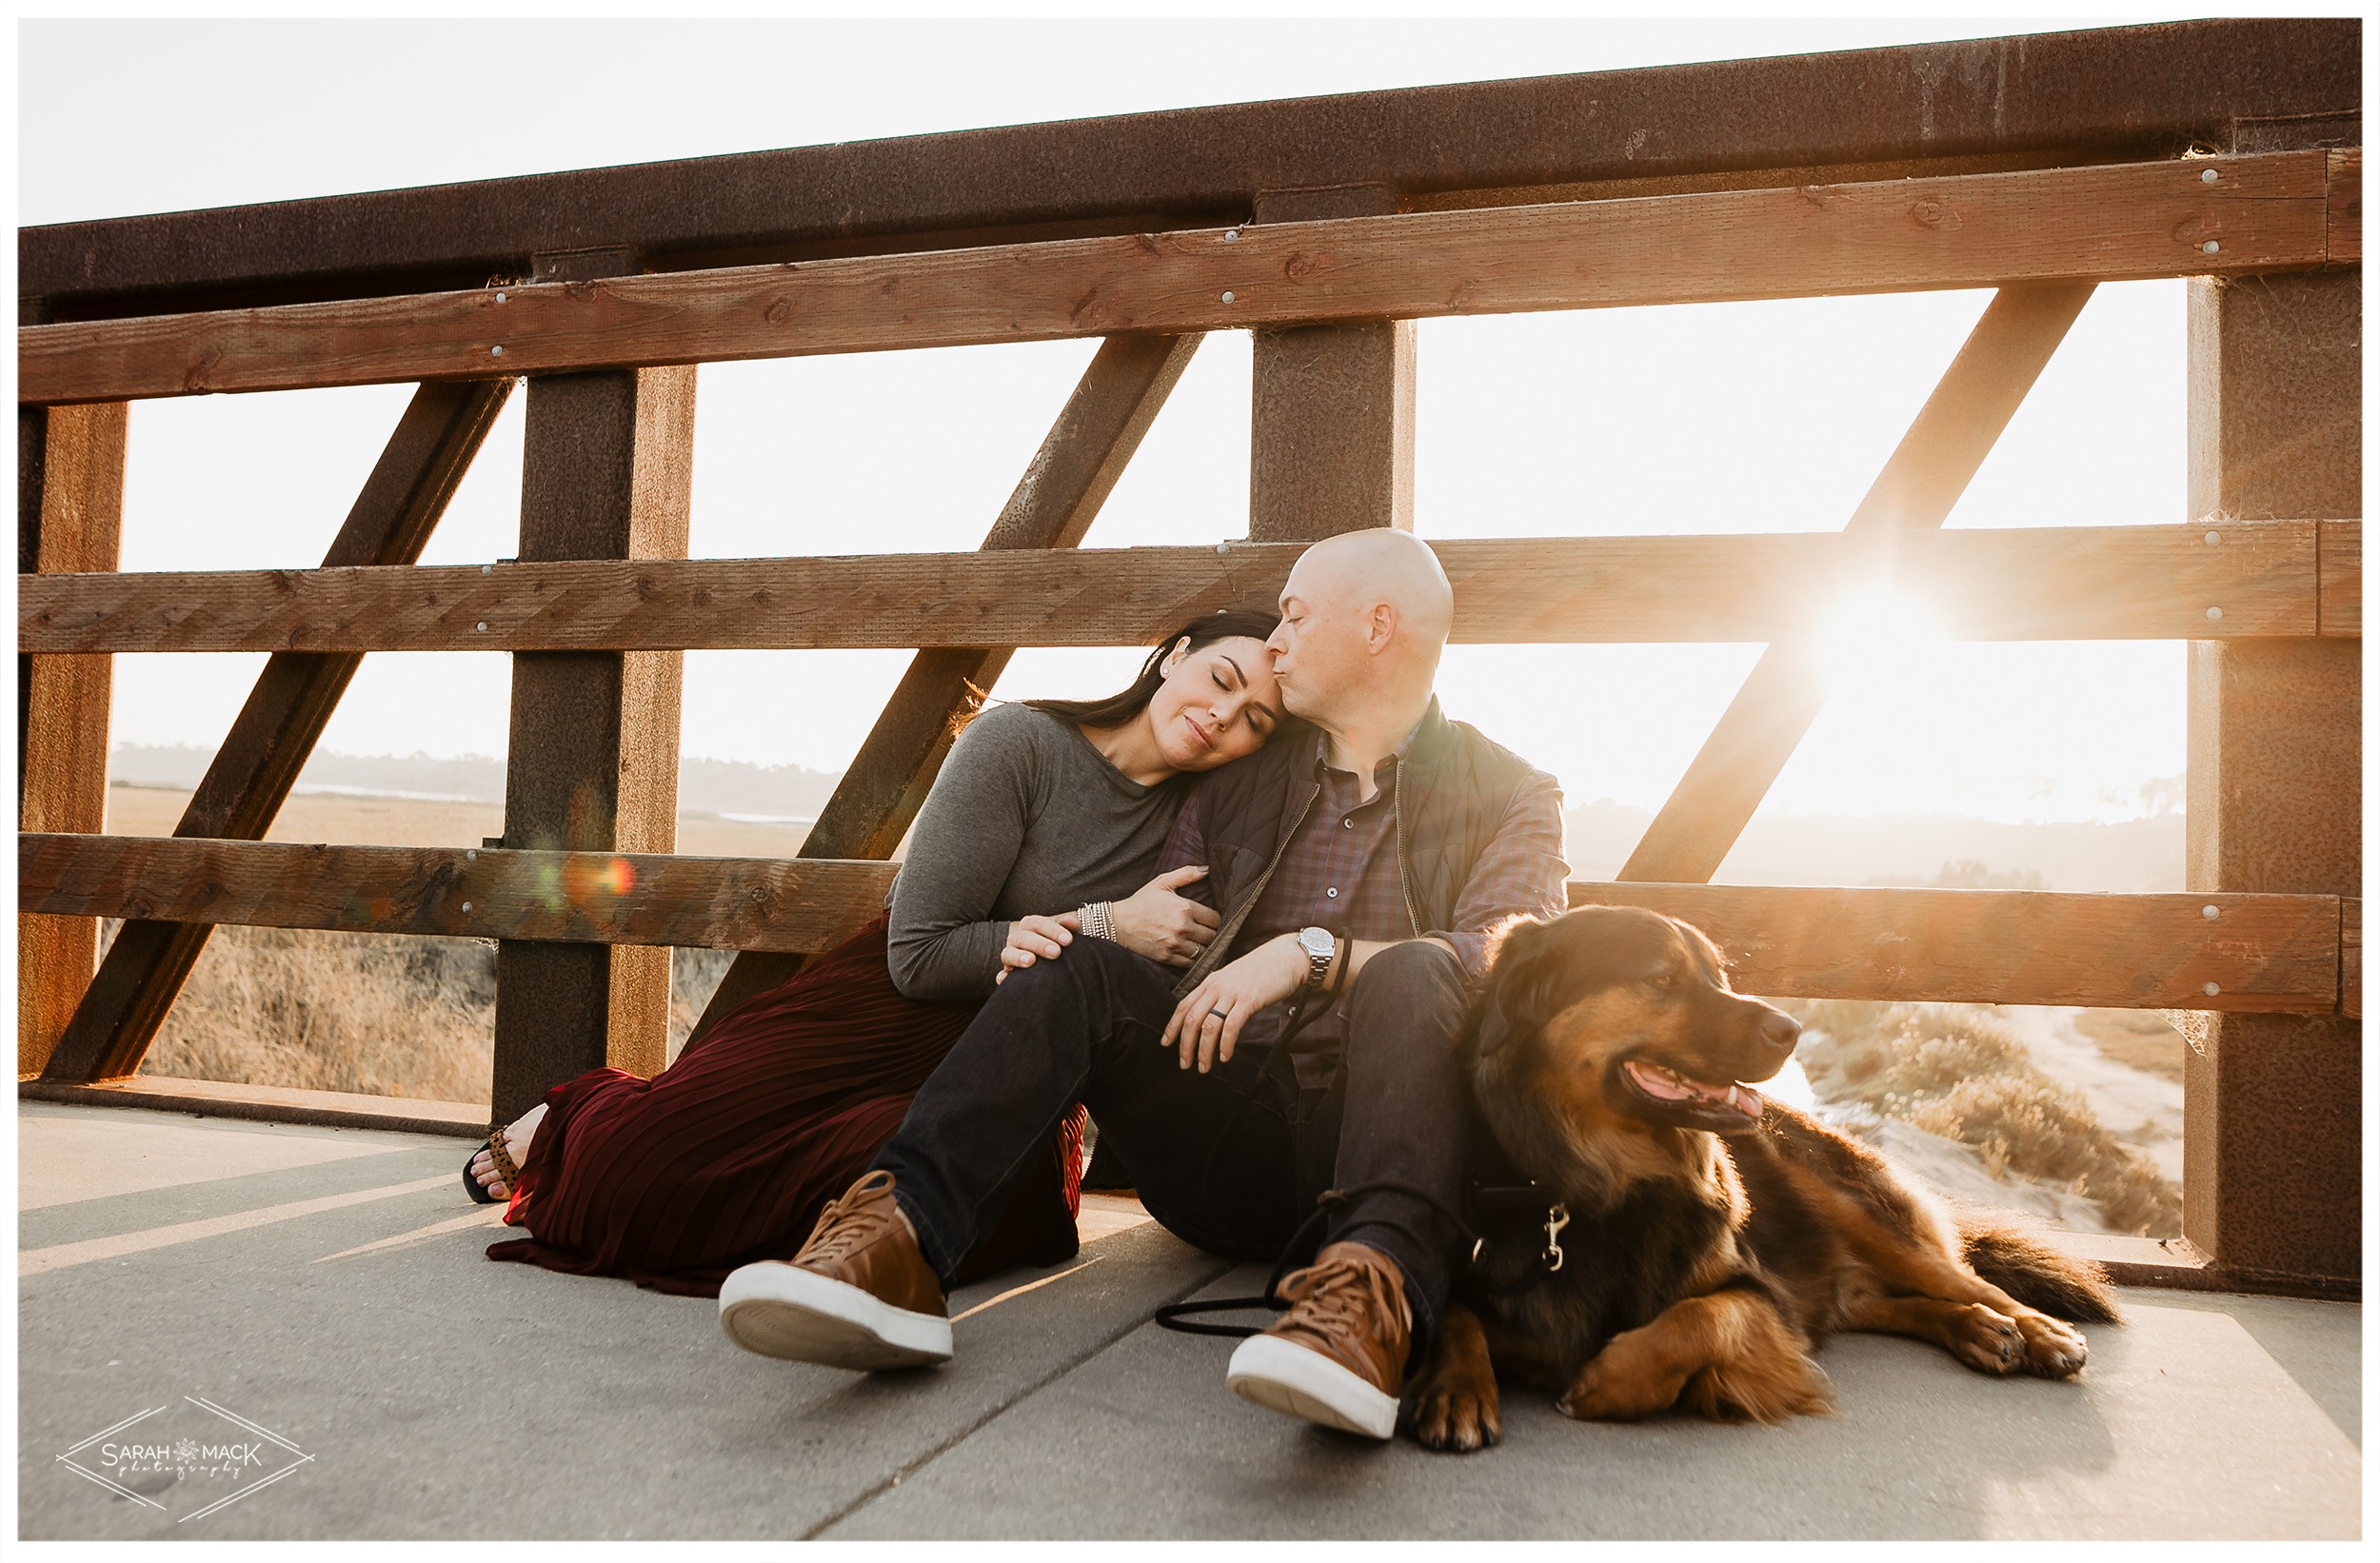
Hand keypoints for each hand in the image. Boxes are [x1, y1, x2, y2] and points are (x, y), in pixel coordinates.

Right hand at [995, 912, 1077, 985]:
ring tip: (1031, 961)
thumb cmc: (1060, 944)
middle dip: (1039, 944)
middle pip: (1022, 937)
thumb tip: (1071, 922)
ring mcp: (1011, 956)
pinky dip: (1003, 977)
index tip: (1068, 940)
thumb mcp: (1066, 934)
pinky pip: (1002, 975)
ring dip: (1018, 957)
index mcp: (1031, 925)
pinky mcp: (1008, 973)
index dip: (1052, 930)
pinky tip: (1005, 979)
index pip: (1038, 923)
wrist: (1055, 963)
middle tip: (1056, 952)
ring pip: (1008, 953)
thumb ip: (1069, 926)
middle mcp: (1018, 938)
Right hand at [1106, 864, 1221, 966]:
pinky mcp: (1167, 957)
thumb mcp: (1162, 883)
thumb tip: (1207, 869)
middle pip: (1212, 936)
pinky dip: (1193, 960)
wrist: (1117, 924)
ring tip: (1199, 943)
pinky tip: (1189, 952)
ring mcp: (1175, 944)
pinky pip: (1191, 963)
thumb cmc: (1141, 902)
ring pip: (1204, 951)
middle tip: (1205, 931)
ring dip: (1204, 948)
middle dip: (1211, 934)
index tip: (1208, 920)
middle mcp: (1182, 927)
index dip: (1214, 920)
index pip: (1215, 919)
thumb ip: (1186, 874)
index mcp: (1184, 908)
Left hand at [1161, 933, 1309, 1072]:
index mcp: (1210, 981)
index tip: (1165, 1043)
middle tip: (1185, 1064)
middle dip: (1185, 1045)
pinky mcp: (1248, 1000)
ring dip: (1204, 1050)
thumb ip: (1219, 995)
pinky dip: (1225, 1044)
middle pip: (1191, 1019)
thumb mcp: (1233, 979)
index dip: (1172, 1026)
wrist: (1287, 956)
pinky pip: (1231, 1026)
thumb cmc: (1262, 970)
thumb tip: (1210, 1018)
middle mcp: (1216, 986)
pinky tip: (1225, 1056)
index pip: (1183, 1005)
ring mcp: (1232, 993)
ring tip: (1204, 1067)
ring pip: (1209, 1026)